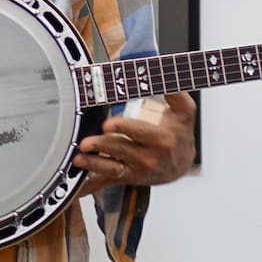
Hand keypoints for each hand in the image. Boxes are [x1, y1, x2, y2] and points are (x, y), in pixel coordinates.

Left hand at [76, 92, 195, 191]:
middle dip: (102, 146)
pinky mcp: (126, 178)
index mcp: (162, 140)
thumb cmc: (179, 133)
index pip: (140, 133)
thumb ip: (175, 93)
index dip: (124, 128)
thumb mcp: (185, 112)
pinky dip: (91, 186)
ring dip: (94, 164)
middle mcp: (149, 158)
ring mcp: (136, 170)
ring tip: (79, 159)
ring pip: (112, 168)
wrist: (181, 162)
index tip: (109, 124)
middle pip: (122, 151)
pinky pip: (107, 182)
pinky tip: (77, 188)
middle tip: (85, 143)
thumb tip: (164, 72)